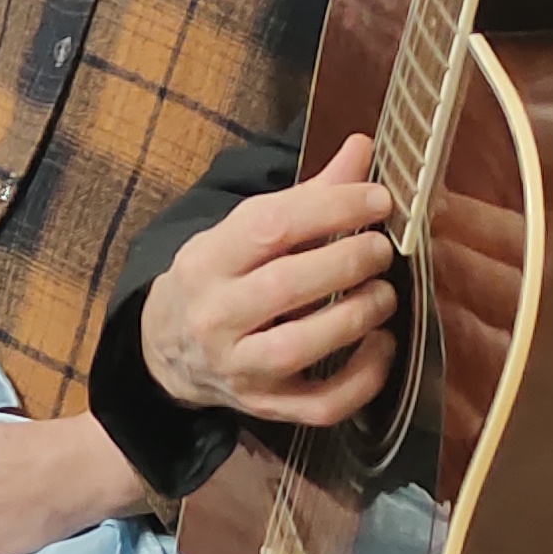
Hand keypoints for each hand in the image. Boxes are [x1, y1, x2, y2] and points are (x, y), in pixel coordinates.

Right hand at [141, 135, 401, 425]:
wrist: (168, 351)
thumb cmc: (219, 280)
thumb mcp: (242, 233)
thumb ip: (307, 196)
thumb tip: (363, 147)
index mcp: (207, 261)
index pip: (269, 227)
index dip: (331, 208)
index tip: (377, 199)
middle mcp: (214, 316)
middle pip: (285, 286)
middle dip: (348, 261)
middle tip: (382, 248)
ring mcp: (238, 367)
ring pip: (299, 347)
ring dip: (356, 316)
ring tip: (384, 293)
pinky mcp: (265, 406)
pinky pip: (319, 405)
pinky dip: (362, 380)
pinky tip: (381, 346)